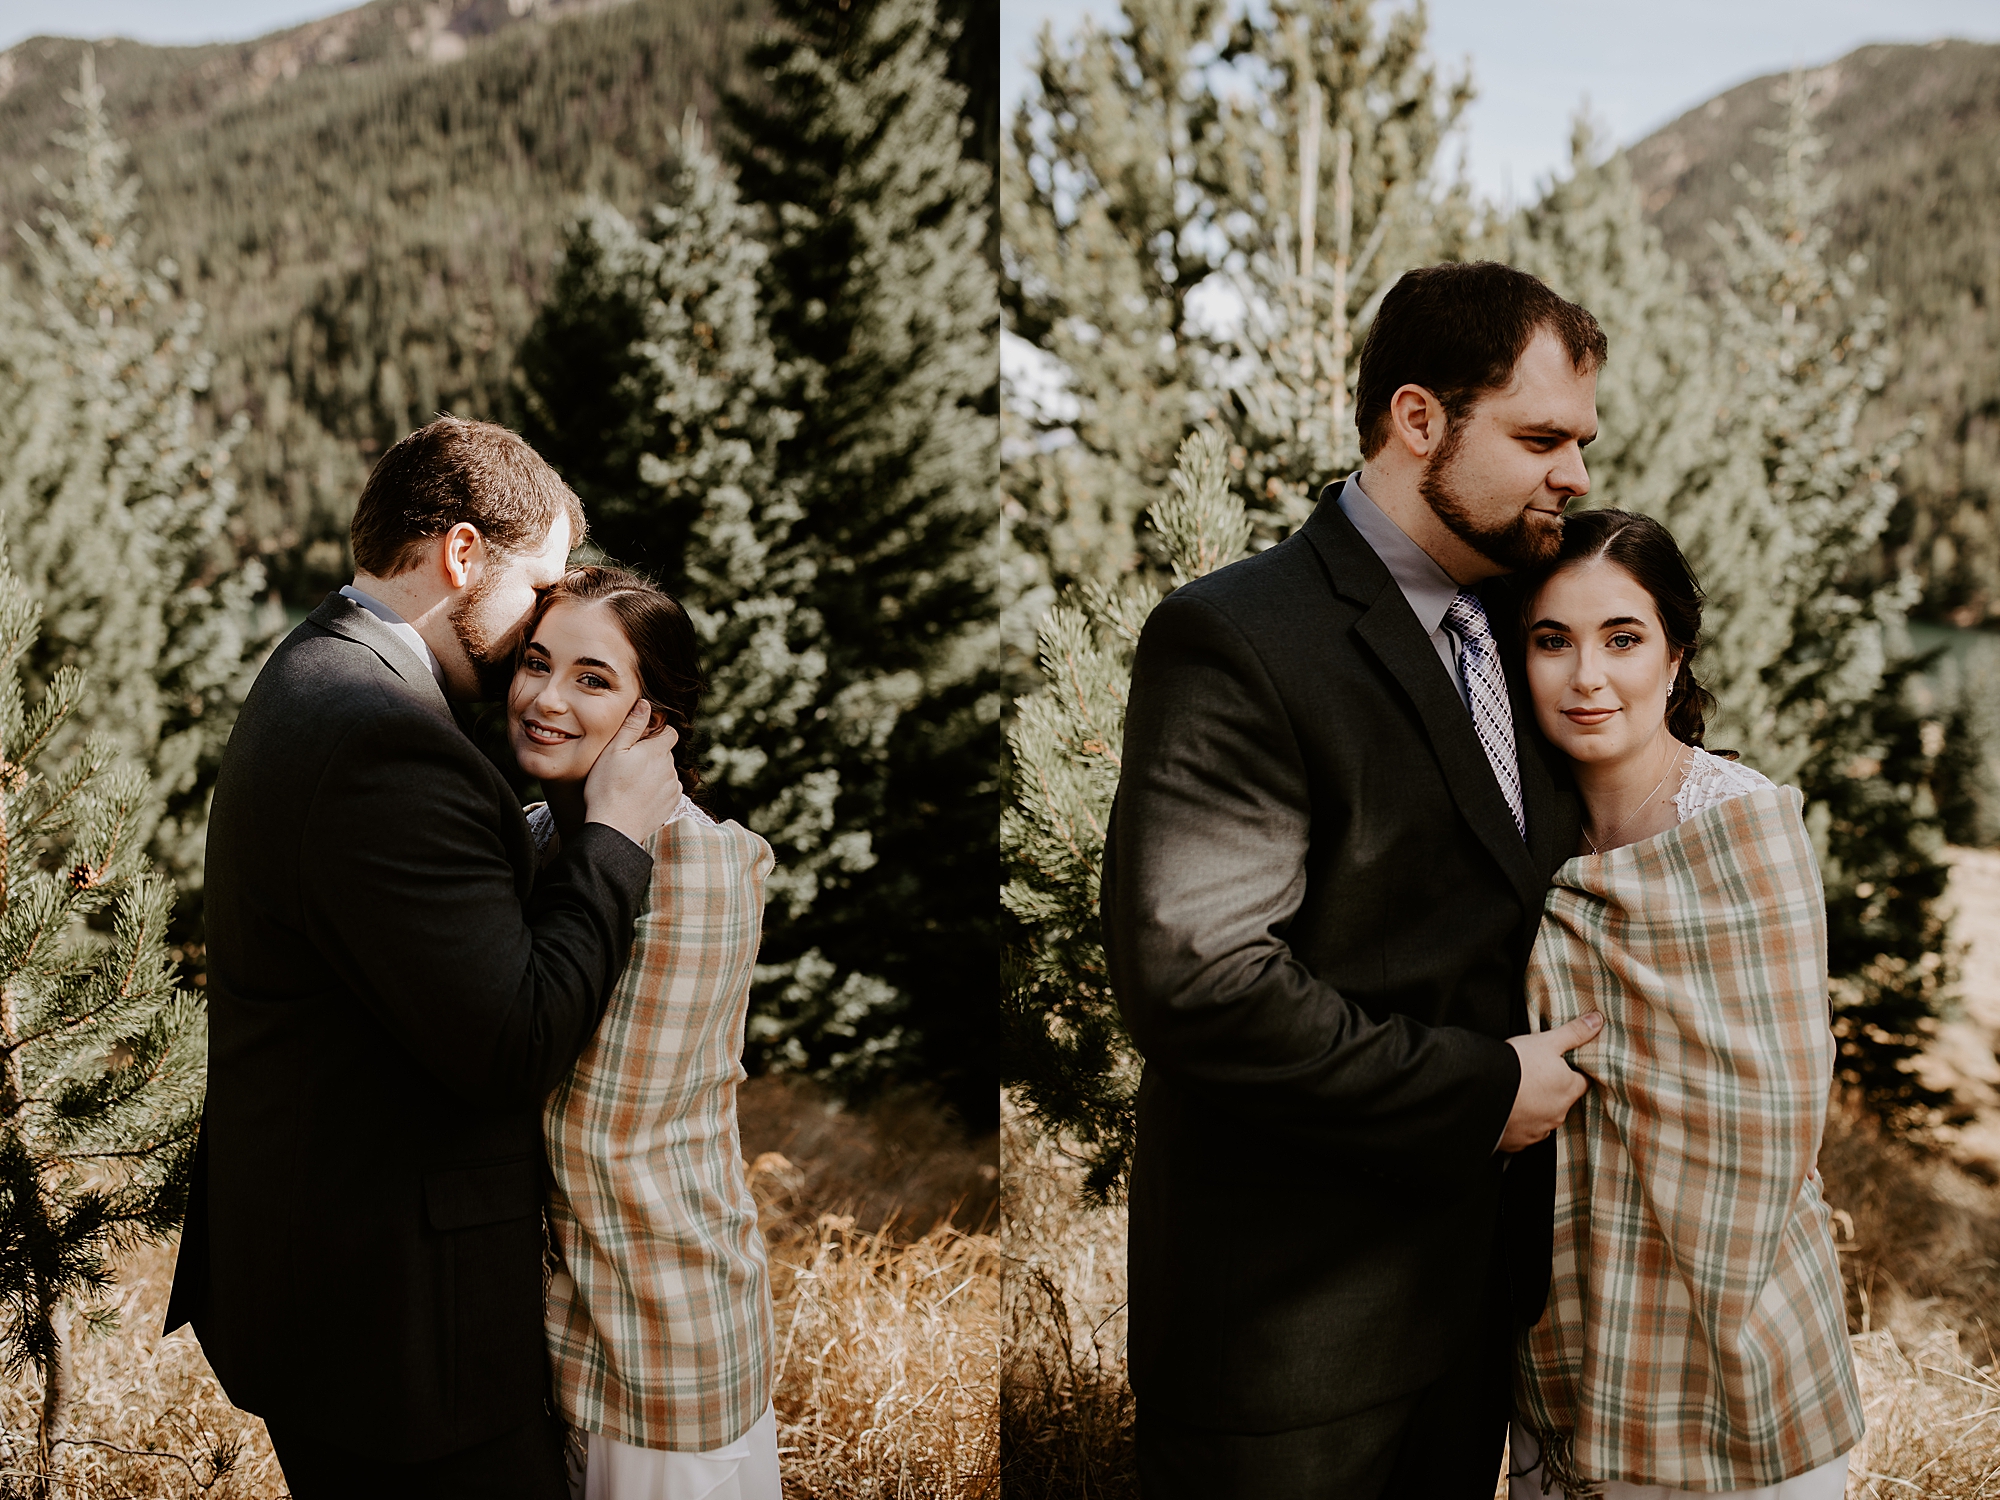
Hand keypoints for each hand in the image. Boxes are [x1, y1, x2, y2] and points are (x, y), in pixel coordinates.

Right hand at [582, 701, 680, 844]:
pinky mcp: (672, 804)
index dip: (655, 733)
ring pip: (666, 771)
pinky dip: (657, 789)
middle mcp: (670, 768)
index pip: (669, 732)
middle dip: (652, 754)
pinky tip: (639, 796)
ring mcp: (673, 787)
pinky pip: (668, 789)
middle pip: (666, 752)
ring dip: (654, 772)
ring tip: (630, 783)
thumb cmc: (607, 788)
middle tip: (628, 764)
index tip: (639, 742)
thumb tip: (645, 705)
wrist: (615, 828)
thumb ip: (632, 726)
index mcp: (657, 751)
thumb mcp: (613, 751)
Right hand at [1498, 1013, 1600, 1152]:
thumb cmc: (1516, 1064)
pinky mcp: (1519, 1142)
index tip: (1560, 1065)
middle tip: (1534, 1075)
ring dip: (1536, 1108)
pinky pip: (1524, 1132)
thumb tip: (1597, 1020)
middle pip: (1562, 1100)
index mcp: (1569, 1089)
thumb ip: (1574, 1032)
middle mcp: (1558, 1113)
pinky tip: (1507, 1109)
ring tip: (1519, 1092)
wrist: (1481, 1093)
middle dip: (1552, 1090)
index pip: (1582, 1081)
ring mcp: (1539, 1130)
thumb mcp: (1546, 1041)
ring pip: (1543, 1117)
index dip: (1572, 1071)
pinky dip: (1519, 1122)